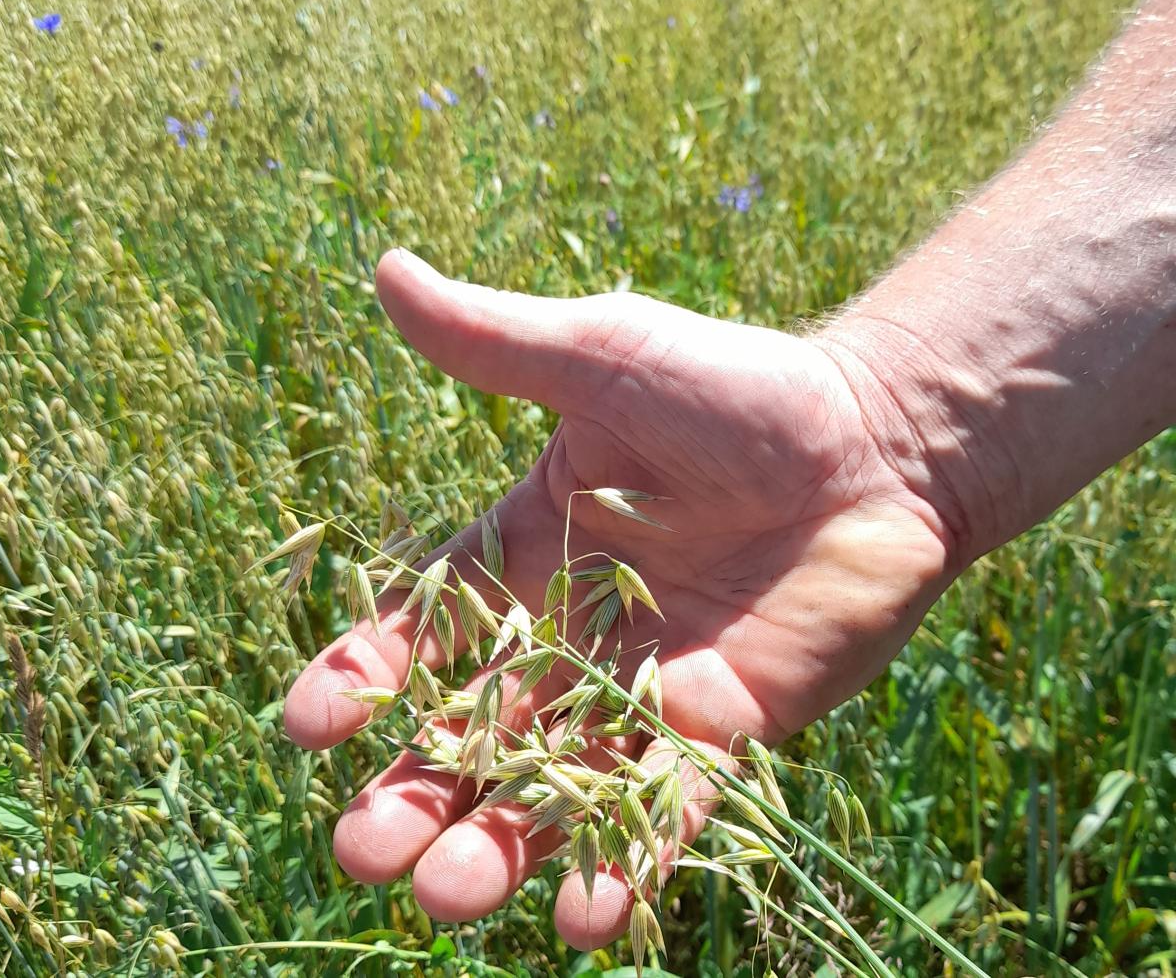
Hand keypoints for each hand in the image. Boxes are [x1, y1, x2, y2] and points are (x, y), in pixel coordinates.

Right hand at [283, 249, 957, 948]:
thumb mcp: (601, 355)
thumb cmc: (735, 387)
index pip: (427, 621)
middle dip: (418, 790)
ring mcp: (649, 684)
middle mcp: (577, 626)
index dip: (366, 673)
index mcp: (532, 545)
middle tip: (362, 851)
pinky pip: (666, 804)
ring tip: (448, 897)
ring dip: (501, 845)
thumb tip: (386, 271)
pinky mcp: (726, 723)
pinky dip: (629, 862)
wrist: (876, 441)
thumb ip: (493, 340)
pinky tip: (588, 919)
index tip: (308, 725)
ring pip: (557, 782)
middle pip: (478, 727)